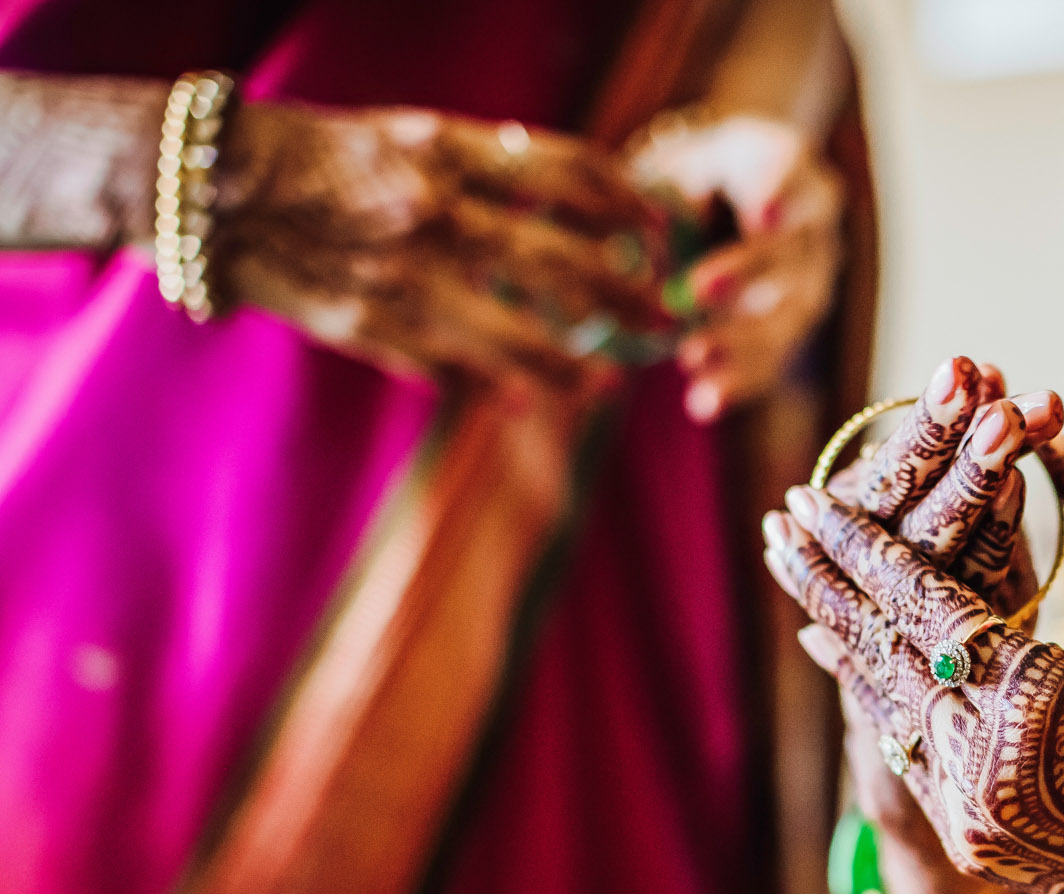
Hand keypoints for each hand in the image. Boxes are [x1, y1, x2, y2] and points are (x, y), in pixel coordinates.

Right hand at [216, 101, 667, 390]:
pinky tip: (524, 399)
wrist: (213, 187)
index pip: (570, 173)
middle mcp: (434, 212)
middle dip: (628, 300)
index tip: (660, 232)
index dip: (629, 204)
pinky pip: (452, 370)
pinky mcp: (369, 326)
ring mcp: (403, 276)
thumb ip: (487, 168)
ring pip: (520, 341)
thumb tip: (577, 200)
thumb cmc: (326, 157)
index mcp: (448, 151)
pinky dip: (494, 387)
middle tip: (663, 321)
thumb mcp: (412, 137)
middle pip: (567, 265)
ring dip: (574, 370)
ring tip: (605, 383)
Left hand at [628, 114, 843, 420]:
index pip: (791, 170)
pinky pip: (770, 361)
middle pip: (791, 252)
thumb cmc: (697, 168)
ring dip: (741, 343)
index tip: (762, 213)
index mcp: (789, 163)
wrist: (725, 197)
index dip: (781, 192)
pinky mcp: (786, 329)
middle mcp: (813, 226)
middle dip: (748, 274)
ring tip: (692, 361)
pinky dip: (737, 382)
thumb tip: (667, 221)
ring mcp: (808, 283)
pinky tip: (702, 404)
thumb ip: (675, 180)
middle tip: (697, 290)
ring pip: (786, 316)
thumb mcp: (680, 154)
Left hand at [765, 437, 1063, 893]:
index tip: (809, 494)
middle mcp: (985, 760)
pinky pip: (901, 746)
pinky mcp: (965, 838)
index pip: (921, 604)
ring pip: (882, 700)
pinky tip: (834, 644)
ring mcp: (968, 809)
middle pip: (879, 651)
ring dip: (836, 631)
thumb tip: (1051, 430)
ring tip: (796, 571)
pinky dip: (872, 690)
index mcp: (1033, 696)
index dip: (859, 546)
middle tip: (777, 518)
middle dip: (823, 580)